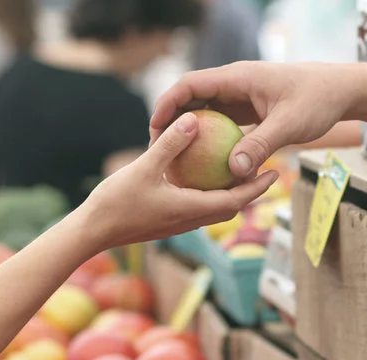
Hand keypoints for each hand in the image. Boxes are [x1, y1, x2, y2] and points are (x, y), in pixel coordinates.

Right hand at [79, 112, 278, 251]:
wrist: (91, 232)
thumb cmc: (116, 202)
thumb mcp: (144, 167)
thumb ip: (170, 144)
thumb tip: (194, 120)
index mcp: (191, 209)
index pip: (235, 200)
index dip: (257, 187)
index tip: (275, 173)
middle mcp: (190, 220)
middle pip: (230, 206)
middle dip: (250, 190)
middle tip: (266, 169)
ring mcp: (178, 223)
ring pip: (214, 208)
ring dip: (230, 193)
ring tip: (239, 170)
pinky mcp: (166, 221)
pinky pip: (196, 206)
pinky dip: (208, 193)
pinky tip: (201, 175)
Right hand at [150, 61, 354, 179]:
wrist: (341, 91)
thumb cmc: (318, 100)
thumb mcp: (289, 125)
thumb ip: (261, 145)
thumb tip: (233, 171)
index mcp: (238, 77)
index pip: (190, 85)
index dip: (168, 104)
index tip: (155, 128)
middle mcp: (235, 84)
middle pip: (192, 99)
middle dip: (172, 121)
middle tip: (158, 150)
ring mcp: (242, 97)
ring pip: (206, 113)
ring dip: (191, 133)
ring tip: (176, 160)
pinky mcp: (250, 111)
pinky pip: (223, 124)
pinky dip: (212, 141)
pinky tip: (207, 165)